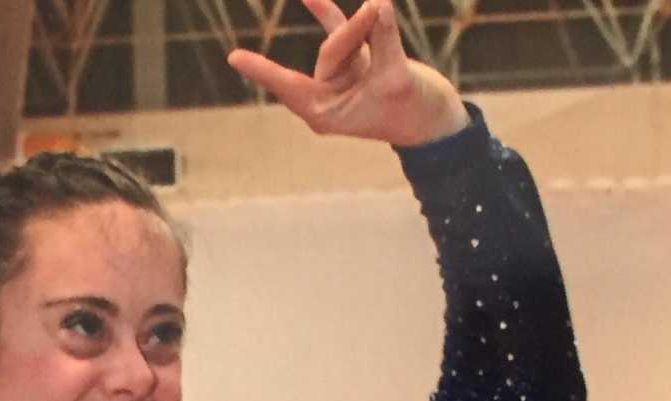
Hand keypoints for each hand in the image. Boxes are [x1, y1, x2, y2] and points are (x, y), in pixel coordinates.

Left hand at [227, 0, 468, 146]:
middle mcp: (327, 97)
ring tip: (380, 8)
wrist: (437, 120)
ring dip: (360, 23)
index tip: (234, 58)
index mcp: (325, 114)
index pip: (289, 87)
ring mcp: (340, 78)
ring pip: (340, 38)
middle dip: (354, 32)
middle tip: (379, 10)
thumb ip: (383, 40)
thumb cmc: (414, 111)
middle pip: (329, 54)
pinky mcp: (356, 60)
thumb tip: (376, 4)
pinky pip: (338, 31)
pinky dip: (328, 12)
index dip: (263, 71)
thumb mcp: (397, 76)